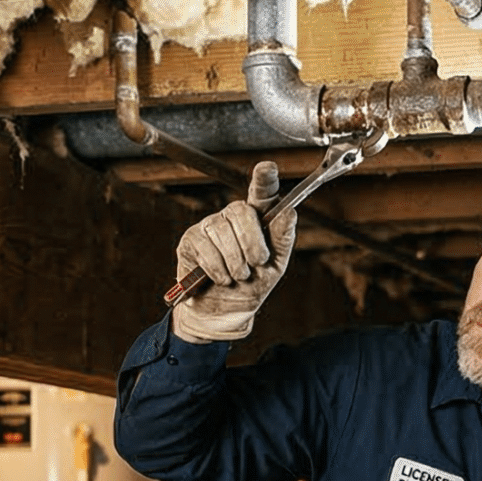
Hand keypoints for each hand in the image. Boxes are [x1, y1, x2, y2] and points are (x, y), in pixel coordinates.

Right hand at [171, 161, 296, 343]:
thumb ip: (282, 239)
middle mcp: (232, 216)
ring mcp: (209, 226)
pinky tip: (221, 278)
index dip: (264, 180)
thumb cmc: (253, 285)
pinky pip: (206, 249)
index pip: (261, 193)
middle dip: (252, 242)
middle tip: (256, 264)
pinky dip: (218, 269)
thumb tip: (290, 213)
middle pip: (241, 212)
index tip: (267, 168)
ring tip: (238, 276)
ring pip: (222, 232)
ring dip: (235, 262)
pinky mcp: (191, 240)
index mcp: (257, 219)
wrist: (226, 312)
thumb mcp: (275, 266)